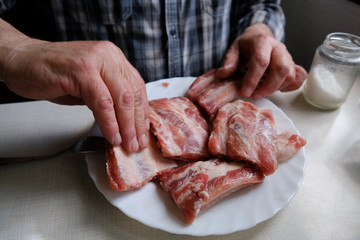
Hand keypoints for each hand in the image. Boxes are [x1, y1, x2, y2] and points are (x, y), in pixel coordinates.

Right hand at [0, 24, 148, 152]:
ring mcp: (95, 61)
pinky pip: (102, 102)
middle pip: (132, 94)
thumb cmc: (53, 74)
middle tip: (137, 144)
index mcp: (114, 58)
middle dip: (137, 124)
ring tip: (128, 144)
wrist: (21, 60)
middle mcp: (108, 55)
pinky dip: (109, 122)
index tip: (143, 133)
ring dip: (127, 126)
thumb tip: (126, 122)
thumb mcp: (89, 84)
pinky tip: (112, 136)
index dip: (142, 113)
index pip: (137, 87)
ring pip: (121, 98)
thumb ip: (108, 96)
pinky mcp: (81, 70)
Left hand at [216, 23, 306, 98]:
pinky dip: (289, 87)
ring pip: (290, 75)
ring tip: (260, 92)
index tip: (245, 92)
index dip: (253, 79)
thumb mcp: (233, 50)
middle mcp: (278, 48)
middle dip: (268, 87)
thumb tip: (222, 74)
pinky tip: (275, 89)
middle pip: (281, 68)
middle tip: (254, 95)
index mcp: (262, 42)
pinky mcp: (293, 65)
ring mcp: (288, 56)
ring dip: (276, 88)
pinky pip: (297, 78)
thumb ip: (228, 62)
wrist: (259, 38)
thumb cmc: (246, 46)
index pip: (261, 61)